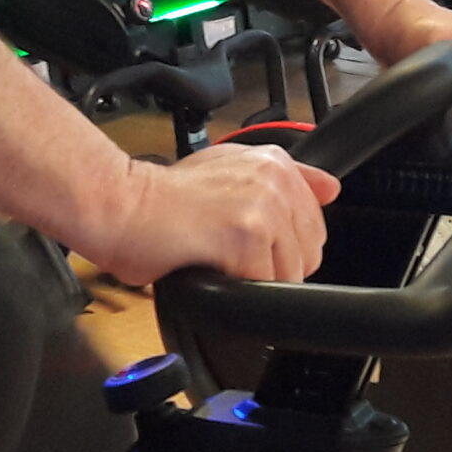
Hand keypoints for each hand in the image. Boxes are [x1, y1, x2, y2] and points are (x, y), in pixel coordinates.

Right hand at [98, 144, 338, 284]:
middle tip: (228, 253)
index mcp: (275, 163)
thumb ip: (286, 179)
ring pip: (288, 274)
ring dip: (252, 279)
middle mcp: (275, 179)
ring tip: (216, 257)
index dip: (283, 247)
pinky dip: (237, 288)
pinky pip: (265, 286)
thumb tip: (331, 188)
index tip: (251, 246)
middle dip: (271, 266)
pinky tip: (210, 266)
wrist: (121, 208)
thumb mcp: (229, 168)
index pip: (314, 224)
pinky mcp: (247, 235)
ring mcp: (263, 206)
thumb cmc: (163, 197)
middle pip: (307, 253)